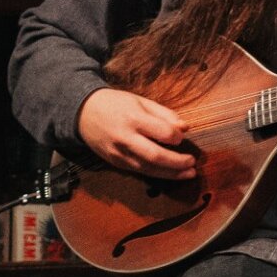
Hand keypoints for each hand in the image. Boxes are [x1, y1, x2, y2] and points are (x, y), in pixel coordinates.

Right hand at [76, 88, 194, 178]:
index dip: (177, 137)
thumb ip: (164, 114)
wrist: (83, 112)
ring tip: (188, 174)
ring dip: (171, 174)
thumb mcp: (141, 101)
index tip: (182, 137)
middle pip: (155, 156)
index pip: (162, 132)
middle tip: (193, 163)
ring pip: (148, 169)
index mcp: (133, 118)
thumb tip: (185, 128)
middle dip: (177, 162)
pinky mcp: (115, 163)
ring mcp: (119, 153)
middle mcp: (125, 138)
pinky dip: (156, 174)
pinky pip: (139, 172)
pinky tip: (170, 174)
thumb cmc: (116, 104)